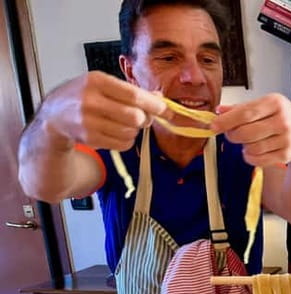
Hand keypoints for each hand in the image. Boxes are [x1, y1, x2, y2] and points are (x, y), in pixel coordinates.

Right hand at [39, 71, 166, 150]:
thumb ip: (131, 91)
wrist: (55, 115)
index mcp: (96, 81)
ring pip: (131, 131)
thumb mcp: (103, 85)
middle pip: (135, 116)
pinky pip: (123, 143)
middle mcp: (91, 100)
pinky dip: (126, 140)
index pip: (133, 95)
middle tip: (143, 117)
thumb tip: (159, 98)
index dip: (154, 104)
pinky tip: (116, 132)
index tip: (166, 109)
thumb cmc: (83, 96)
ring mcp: (89, 121)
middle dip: (145, 118)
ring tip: (123, 123)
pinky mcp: (90, 138)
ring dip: (134, 130)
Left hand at [212, 93, 290, 167]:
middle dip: (233, 135)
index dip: (226, 121)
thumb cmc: (283, 116)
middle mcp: (282, 121)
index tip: (214, 125)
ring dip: (244, 146)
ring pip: (251, 148)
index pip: (245, 113)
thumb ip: (242, 108)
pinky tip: (254, 150)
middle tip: (232, 134)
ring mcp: (285, 140)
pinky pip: (258, 160)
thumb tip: (219, 111)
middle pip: (246, 132)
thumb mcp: (265, 105)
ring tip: (249, 141)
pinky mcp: (285, 155)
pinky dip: (250, 157)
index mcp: (275, 103)